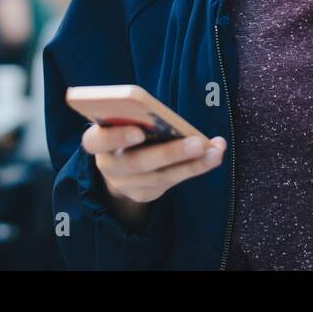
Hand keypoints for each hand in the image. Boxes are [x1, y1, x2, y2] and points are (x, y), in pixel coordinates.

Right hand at [81, 124, 226, 226]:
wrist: (120, 165)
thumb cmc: (126, 130)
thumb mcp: (124, 120)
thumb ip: (137, 117)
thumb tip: (167, 117)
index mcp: (97, 140)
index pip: (97, 140)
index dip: (117, 136)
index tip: (138, 131)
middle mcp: (108, 165)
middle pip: (138, 162)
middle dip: (170, 153)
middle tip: (197, 143)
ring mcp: (125, 184)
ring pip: (160, 176)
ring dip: (192, 163)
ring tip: (215, 151)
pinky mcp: (142, 195)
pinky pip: (170, 182)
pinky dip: (194, 168)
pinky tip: (212, 156)